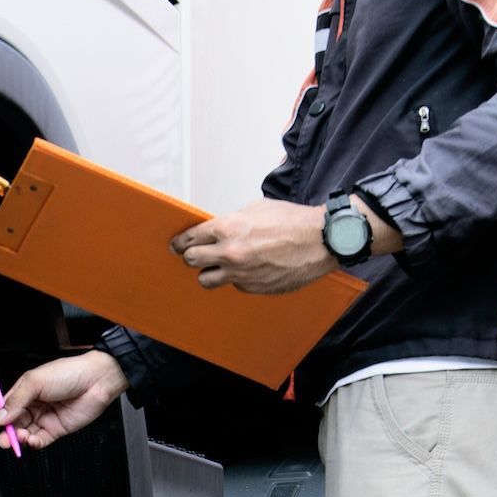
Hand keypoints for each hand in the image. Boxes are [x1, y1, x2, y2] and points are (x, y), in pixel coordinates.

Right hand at [0, 351, 128, 451]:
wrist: (96, 380)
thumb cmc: (68, 373)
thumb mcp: (35, 382)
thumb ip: (16, 401)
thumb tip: (0, 417)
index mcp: (25, 391)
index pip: (3, 408)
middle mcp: (33, 405)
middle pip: (12, 424)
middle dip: (5, 433)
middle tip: (1, 440)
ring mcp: (44, 418)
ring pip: (24, 433)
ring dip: (18, 439)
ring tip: (17, 438)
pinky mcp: (56, 430)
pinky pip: (40, 440)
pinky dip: (33, 443)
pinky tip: (31, 441)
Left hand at [170, 197, 397, 293]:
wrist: (320, 241)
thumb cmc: (292, 221)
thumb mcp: (256, 209)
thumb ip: (232, 221)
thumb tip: (218, 229)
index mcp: (227, 228)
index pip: (189, 239)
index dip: (180, 242)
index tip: (177, 245)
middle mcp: (229, 253)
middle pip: (191, 261)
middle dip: (191, 256)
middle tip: (195, 255)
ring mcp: (240, 274)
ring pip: (206, 280)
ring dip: (209, 273)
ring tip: (218, 266)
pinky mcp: (252, 288)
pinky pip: (234, 285)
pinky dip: (237, 279)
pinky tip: (250, 269)